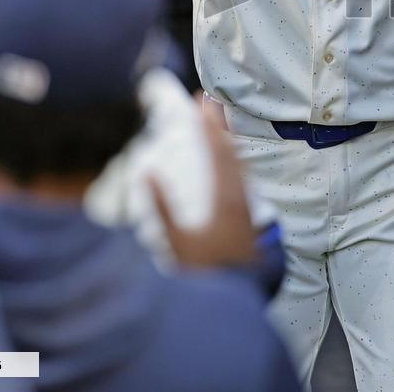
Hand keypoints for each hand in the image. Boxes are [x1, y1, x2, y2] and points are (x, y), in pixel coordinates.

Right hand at [149, 104, 256, 268]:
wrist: (234, 292)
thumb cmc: (203, 272)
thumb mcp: (176, 243)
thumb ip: (162, 207)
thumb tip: (148, 173)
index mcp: (224, 198)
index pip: (217, 153)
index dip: (209, 125)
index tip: (201, 103)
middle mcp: (240, 196)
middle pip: (231, 151)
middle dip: (219, 124)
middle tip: (209, 101)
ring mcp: (245, 203)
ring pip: (239, 161)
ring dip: (227, 138)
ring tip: (217, 119)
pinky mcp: (246, 212)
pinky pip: (242, 174)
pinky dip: (233, 157)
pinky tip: (227, 156)